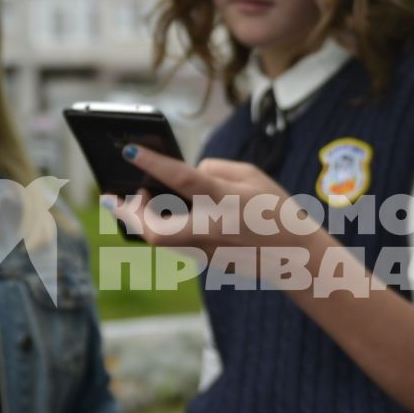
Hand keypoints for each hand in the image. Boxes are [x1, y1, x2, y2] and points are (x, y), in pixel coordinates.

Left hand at [108, 147, 322, 259]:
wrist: (296, 257)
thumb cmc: (275, 210)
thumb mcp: (251, 176)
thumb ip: (214, 169)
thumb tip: (184, 175)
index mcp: (226, 200)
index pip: (183, 179)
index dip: (153, 163)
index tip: (129, 149)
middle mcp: (213, 229)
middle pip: (156, 230)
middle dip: (130, 213)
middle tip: (117, 197)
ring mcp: (208, 251)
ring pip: (161, 239)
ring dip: (143, 219)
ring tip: (135, 200)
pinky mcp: (207, 263)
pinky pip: (176, 243)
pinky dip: (164, 227)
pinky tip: (160, 215)